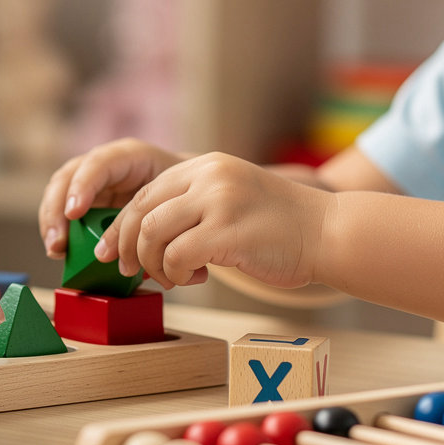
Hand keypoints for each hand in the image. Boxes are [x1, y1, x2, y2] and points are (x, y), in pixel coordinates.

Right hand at [38, 139, 183, 257]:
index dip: (82, 186)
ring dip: (52, 223)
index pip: (99, 163)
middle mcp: (104, 165)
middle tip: (59, 241)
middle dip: (57, 209)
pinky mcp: (85, 200)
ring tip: (57, 250)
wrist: (186, 193)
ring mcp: (91, 181)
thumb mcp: (174, 200)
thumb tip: (138, 256)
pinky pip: (62, 211)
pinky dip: (58, 231)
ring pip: (58, 193)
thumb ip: (154, 220)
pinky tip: (59, 251)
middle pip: (68, 176)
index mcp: (130, 156)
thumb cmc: (182, 194)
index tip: (74, 213)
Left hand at [93, 152, 330, 290]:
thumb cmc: (278, 227)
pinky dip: (174, 274)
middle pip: (140, 212)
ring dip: (153, 264)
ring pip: (152, 234)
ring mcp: (218, 200)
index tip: (114, 251)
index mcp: (205, 166)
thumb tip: (142, 236)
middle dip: (127, 246)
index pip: (145, 193)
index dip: (122, 225)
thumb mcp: (230, 199)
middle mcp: (208, 176)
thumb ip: (192, 206)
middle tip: (129, 270)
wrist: (328, 232)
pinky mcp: (226, 230)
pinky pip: (175, 256)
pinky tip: (194, 278)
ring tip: (171, 277)